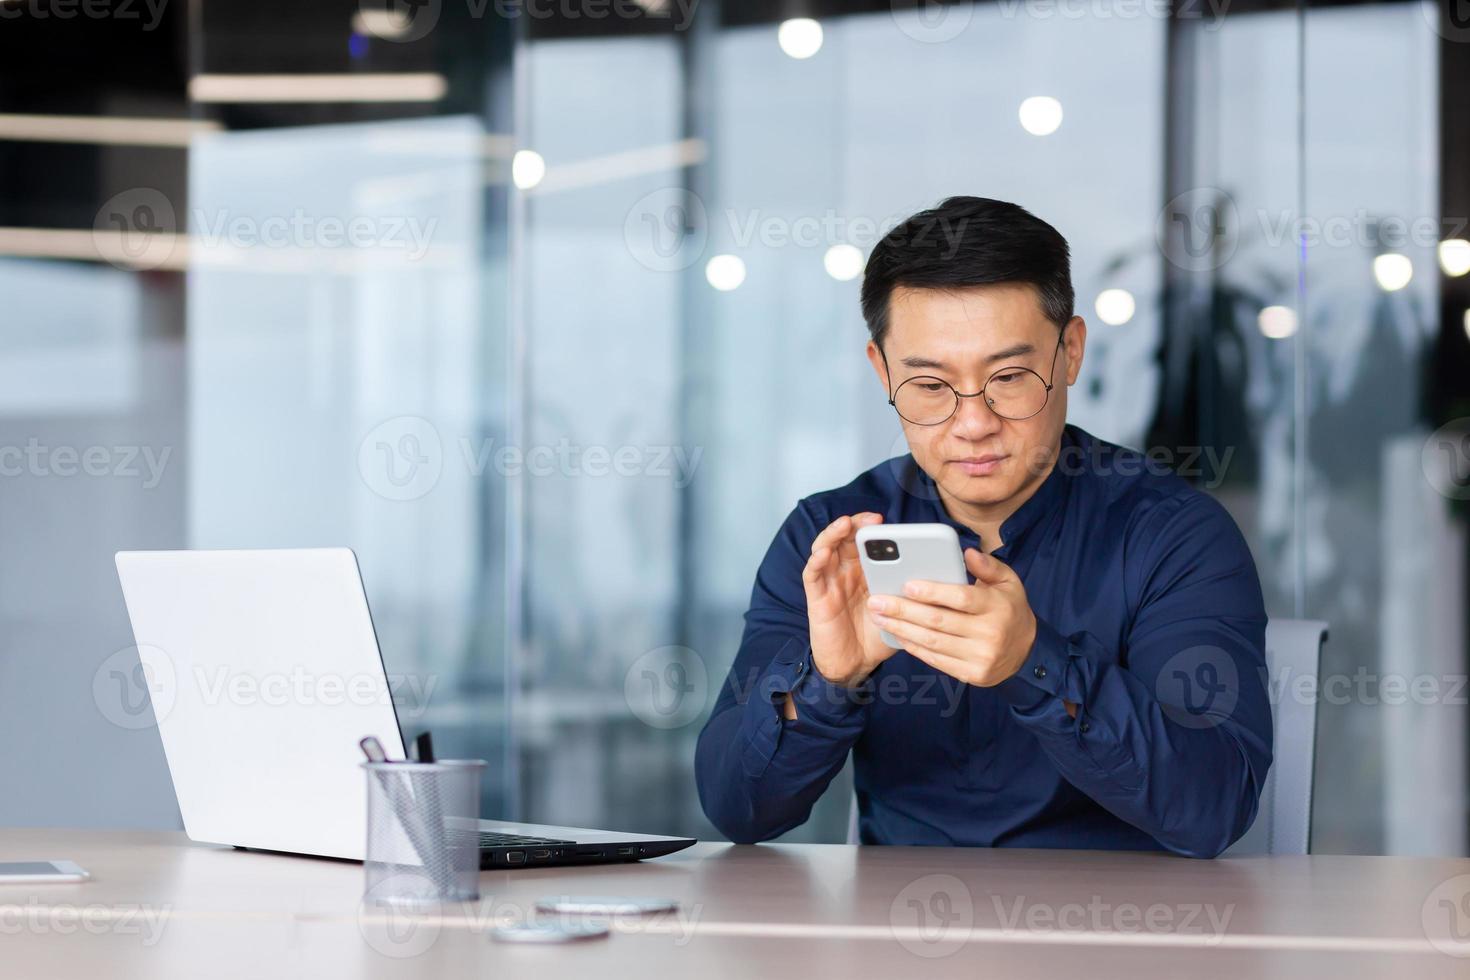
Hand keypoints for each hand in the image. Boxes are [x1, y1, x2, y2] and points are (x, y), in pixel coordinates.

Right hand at [801, 513, 897, 688]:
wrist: (854, 665)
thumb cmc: (877, 637)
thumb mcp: (901, 611)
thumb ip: (913, 594)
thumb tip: (943, 579)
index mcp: (866, 572)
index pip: (866, 541)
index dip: (871, 527)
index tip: (884, 519)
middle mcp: (846, 572)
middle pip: (845, 538)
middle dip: (857, 524)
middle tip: (872, 519)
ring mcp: (830, 582)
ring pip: (825, 548)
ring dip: (833, 534)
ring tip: (845, 525)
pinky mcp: (816, 597)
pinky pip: (812, 574)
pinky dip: (816, 560)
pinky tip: (824, 553)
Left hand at [864, 548, 1037, 687]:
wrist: (1026, 651)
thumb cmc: (1009, 609)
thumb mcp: (1008, 581)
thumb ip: (988, 566)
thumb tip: (967, 553)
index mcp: (996, 607)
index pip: (961, 599)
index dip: (933, 593)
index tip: (907, 585)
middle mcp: (989, 633)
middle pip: (939, 621)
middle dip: (903, 610)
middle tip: (877, 601)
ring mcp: (980, 657)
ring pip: (932, 642)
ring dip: (901, 629)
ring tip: (879, 617)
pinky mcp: (972, 674)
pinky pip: (936, 660)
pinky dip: (913, 647)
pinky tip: (897, 635)